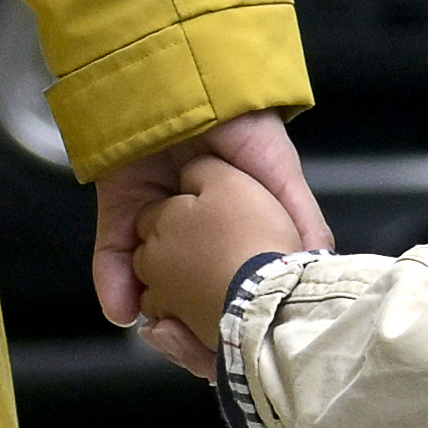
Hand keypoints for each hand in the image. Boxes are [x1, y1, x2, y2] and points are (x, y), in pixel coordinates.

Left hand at [94, 109, 326, 375]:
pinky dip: (113, 282)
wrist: (191, 77)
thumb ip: (300, 219)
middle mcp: (193, 234)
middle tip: (194, 350)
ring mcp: (154, 223)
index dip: (232, 314)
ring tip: (162, 332)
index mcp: (233, 231)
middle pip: (187, 292)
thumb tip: (317, 266)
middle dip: (188, 324)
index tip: (235, 344)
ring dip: (152, 310)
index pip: (231, 283)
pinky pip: (110, 253)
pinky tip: (123, 308)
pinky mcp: (118, 210)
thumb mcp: (282, 176)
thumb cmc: (245, 122)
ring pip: (149, 280)